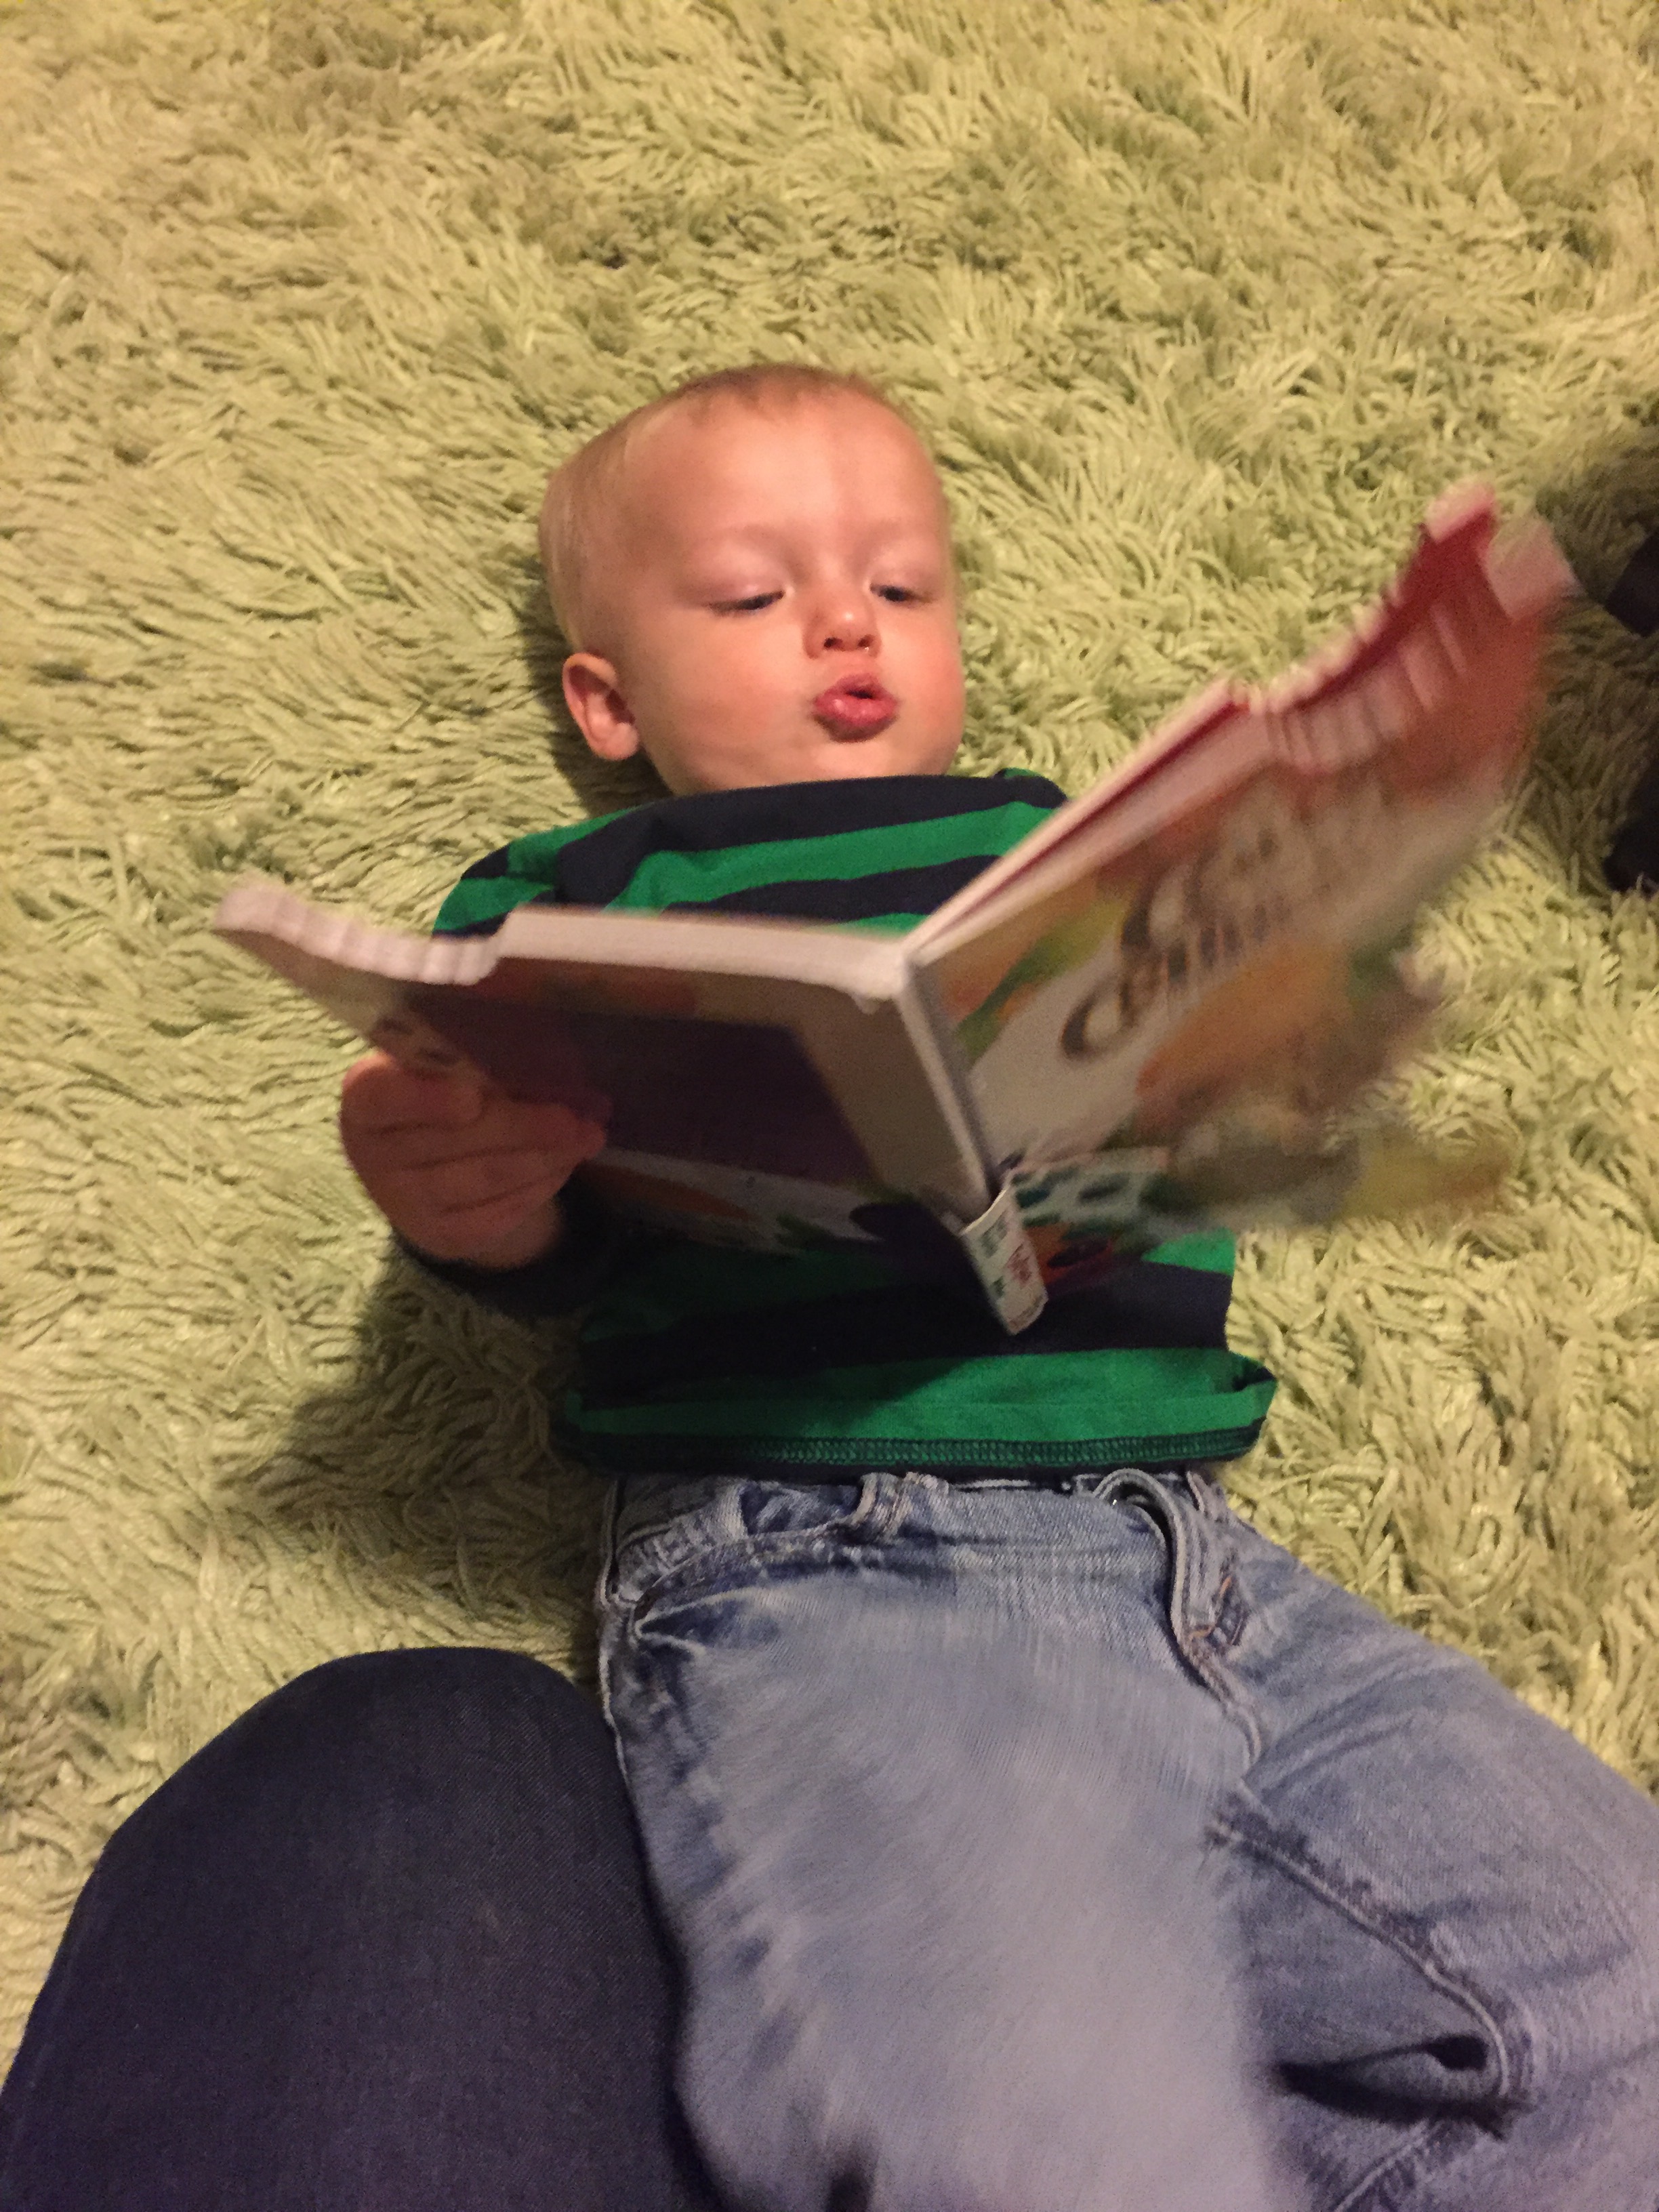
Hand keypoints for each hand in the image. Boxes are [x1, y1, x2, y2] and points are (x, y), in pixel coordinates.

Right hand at [339, 1050, 606, 1268]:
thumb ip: (477, 1050)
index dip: (425, 1099)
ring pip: (485, 1178)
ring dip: (545, 1156)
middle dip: (523, 1126)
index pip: (382, 1095)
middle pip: (454, 1140)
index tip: (472, 1097)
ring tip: (587, 1135)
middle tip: (576, 1116)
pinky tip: (564, 1162)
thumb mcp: (450, 1061)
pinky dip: (541, 1184)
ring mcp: (403, 1201)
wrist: (435, 1162)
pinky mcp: (439, 1235)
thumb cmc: (446, 1090)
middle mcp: (372, 1152)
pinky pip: (499, 1211)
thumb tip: (533, 1029)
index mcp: (366, 1094)